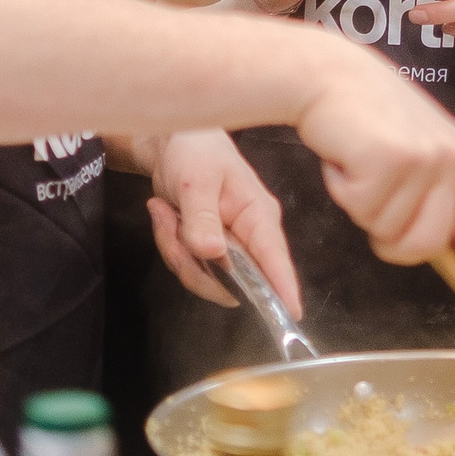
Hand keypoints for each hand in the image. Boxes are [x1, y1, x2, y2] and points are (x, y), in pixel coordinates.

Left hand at [142, 128, 302, 316]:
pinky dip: (169, 243)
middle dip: (192, 262)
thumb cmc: (195, 149)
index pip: (275, 259)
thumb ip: (203, 218)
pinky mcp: (206, 247)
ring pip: (204, 274)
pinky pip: (188, 264)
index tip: (291, 315)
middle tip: (170, 225)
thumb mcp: (196, 181)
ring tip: (164, 211)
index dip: (283, 289)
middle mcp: (248, 235)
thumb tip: (213, 254)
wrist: (170, 139)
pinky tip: (164, 213)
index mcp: (258, 216)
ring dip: (175, 249)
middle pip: (230, 278)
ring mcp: (227, 244)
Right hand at [294, 43, 454, 310]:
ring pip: (388, 232)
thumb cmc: (366, 118)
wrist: (330, 74)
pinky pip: (360, 210)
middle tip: (371, 196)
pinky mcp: (391, 159)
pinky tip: (346, 156)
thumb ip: (431, 195)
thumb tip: (437, 251)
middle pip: (425, 246)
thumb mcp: (414, 152)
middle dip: (389, 238)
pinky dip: (342, 189)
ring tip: (360, 165)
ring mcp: (425, 159)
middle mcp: (453, 159)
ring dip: (361, 208)